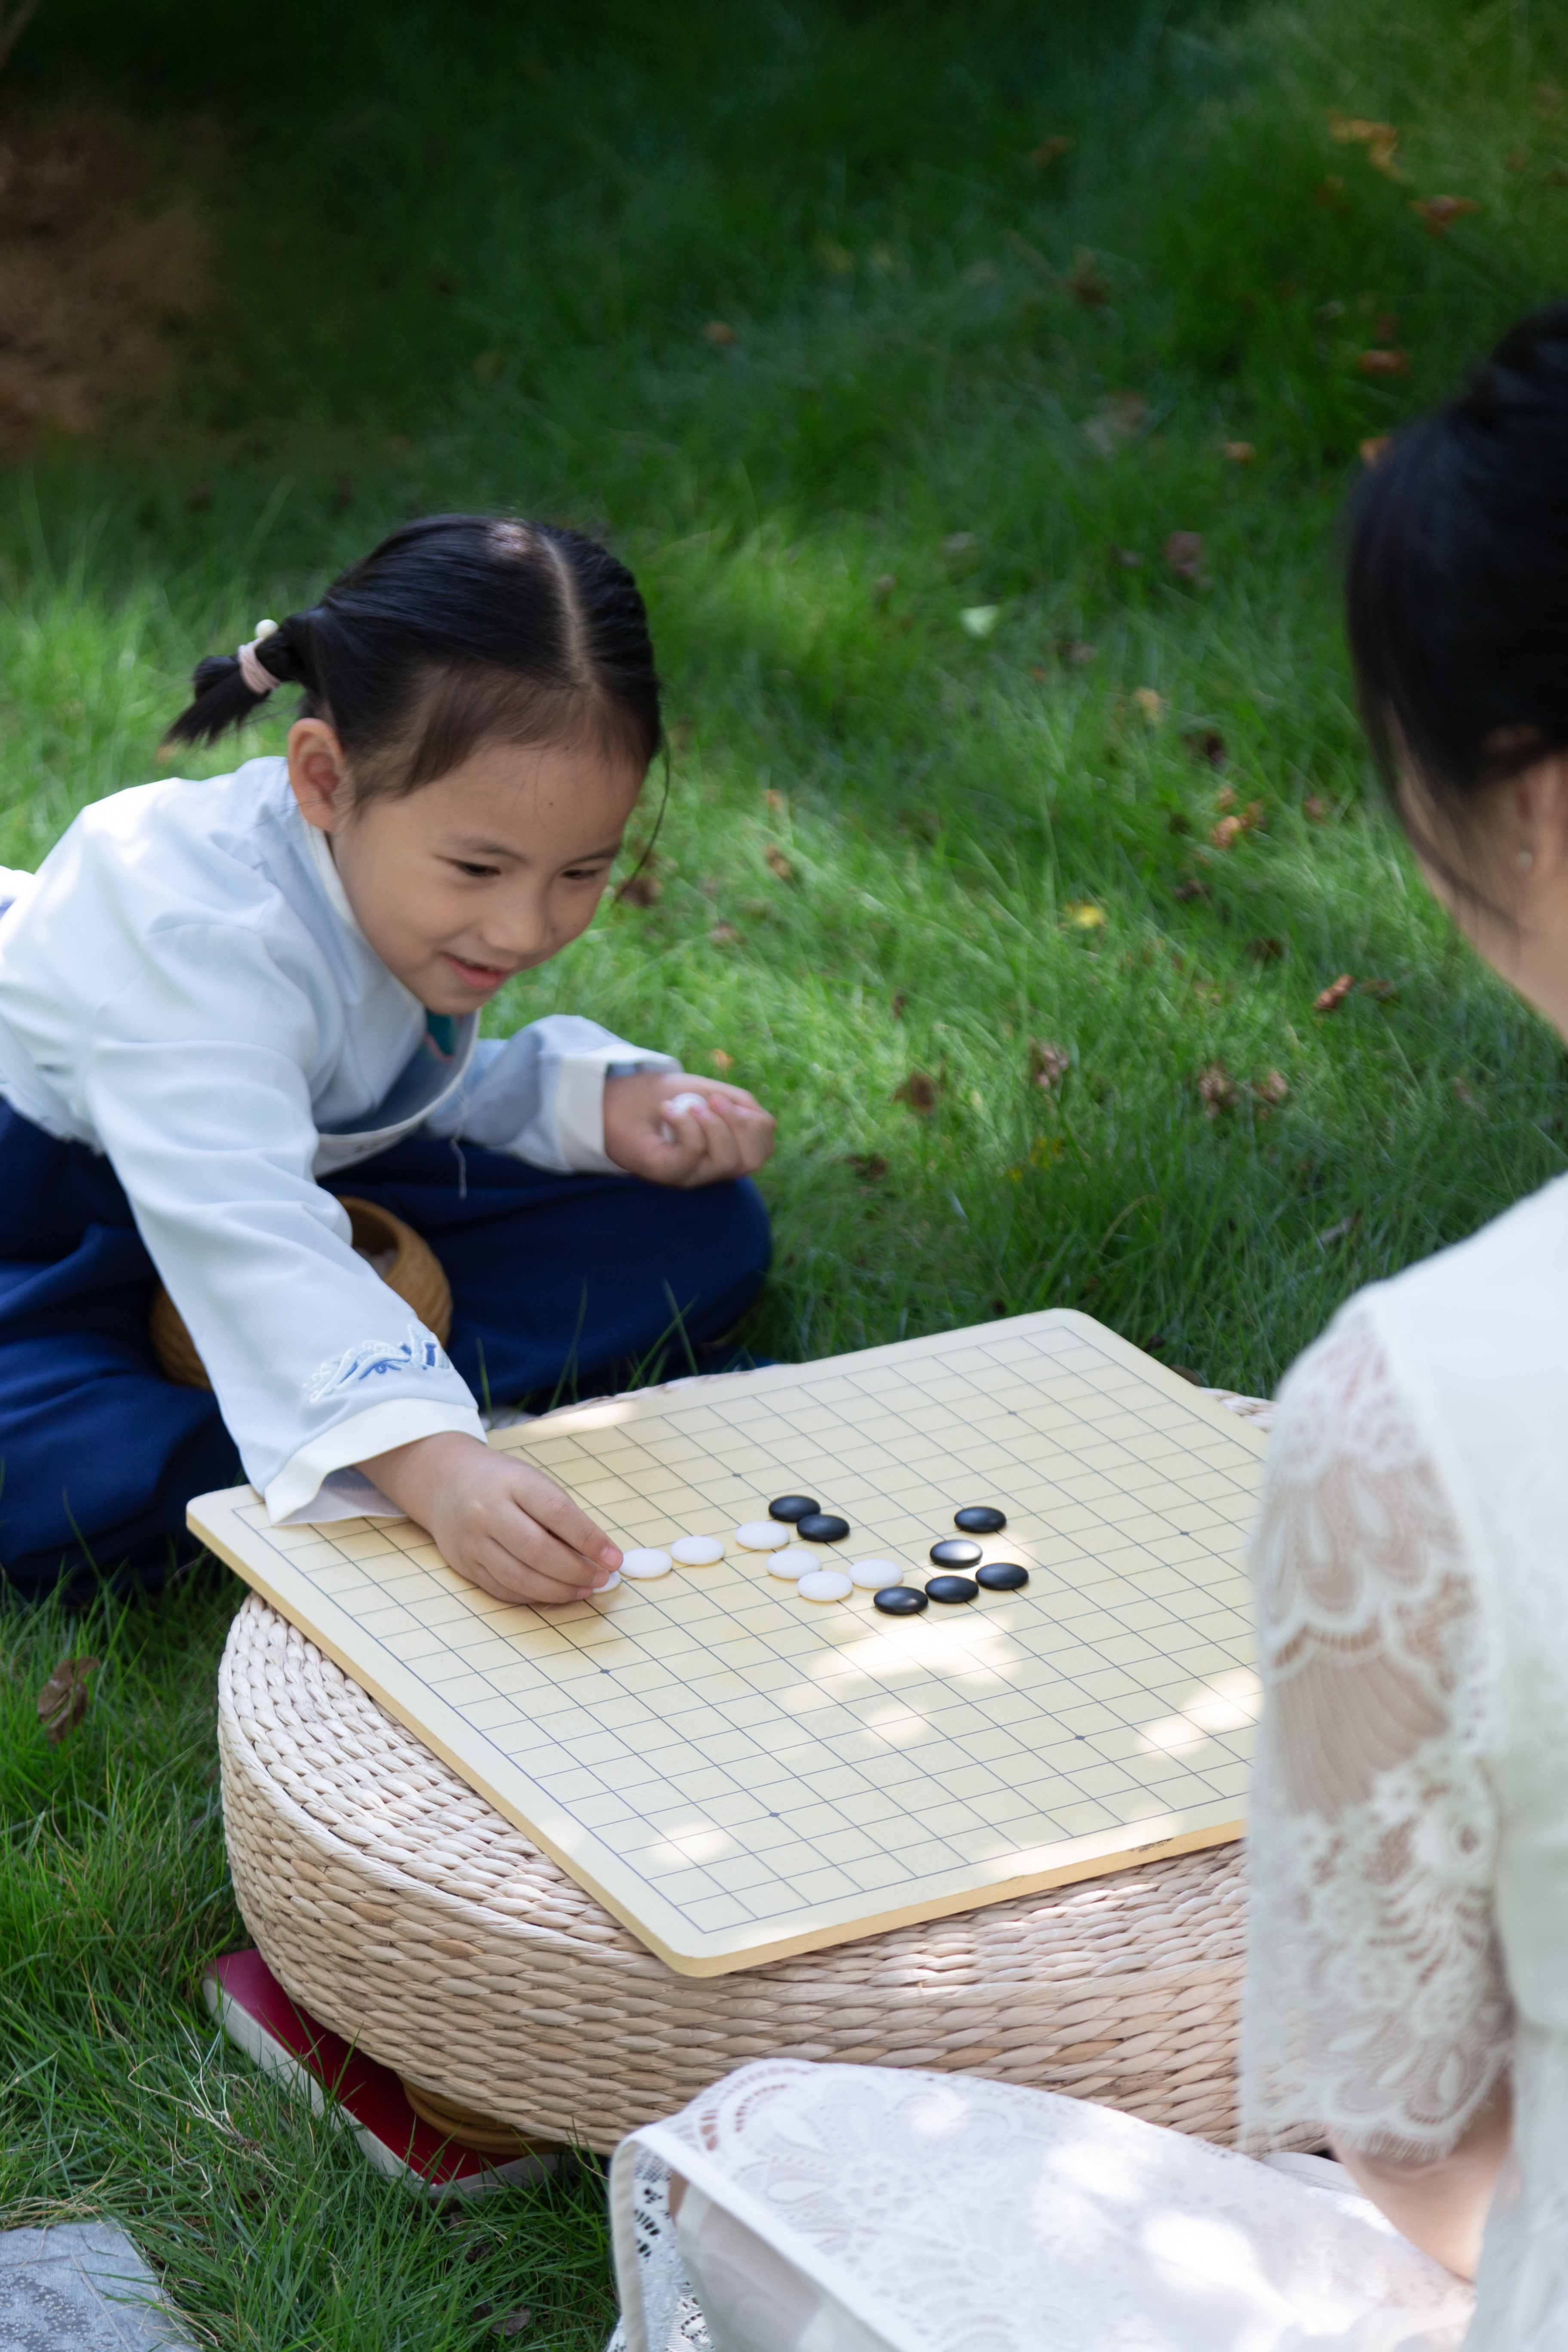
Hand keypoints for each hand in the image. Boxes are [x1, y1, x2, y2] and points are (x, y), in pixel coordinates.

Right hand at [358, 1430, 621, 1606]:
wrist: (446, 1482)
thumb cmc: (503, 1483)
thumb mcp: (534, 1483)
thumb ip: (563, 1517)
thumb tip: (599, 1556)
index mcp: (513, 1482)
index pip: (557, 1512)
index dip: (590, 1539)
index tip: (613, 1558)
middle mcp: (487, 1511)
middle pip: (538, 1550)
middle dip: (576, 1570)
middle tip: (602, 1579)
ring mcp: (472, 1541)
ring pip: (519, 1577)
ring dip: (558, 1590)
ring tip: (584, 1589)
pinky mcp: (465, 1565)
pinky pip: (504, 1589)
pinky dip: (534, 1596)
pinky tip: (556, 1593)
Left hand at [603, 1069, 775, 1187]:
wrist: (613, 1098)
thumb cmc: (660, 1096)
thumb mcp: (707, 1092)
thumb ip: (739, 1105)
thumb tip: (763, 1121)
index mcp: (724, 1150)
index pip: (762, 1150)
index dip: (757, 1124)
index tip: (727, 1099)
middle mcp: (710, 1168)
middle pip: (752, 1160)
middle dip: (742, 1124)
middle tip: (713, 1100)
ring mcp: (689, 1174)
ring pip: (727, 1161)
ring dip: (714, 1124)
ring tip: (690, 1105)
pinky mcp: (665, 1174)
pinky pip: (692, 1155)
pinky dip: (686, 1126)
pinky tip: (668, 1111)